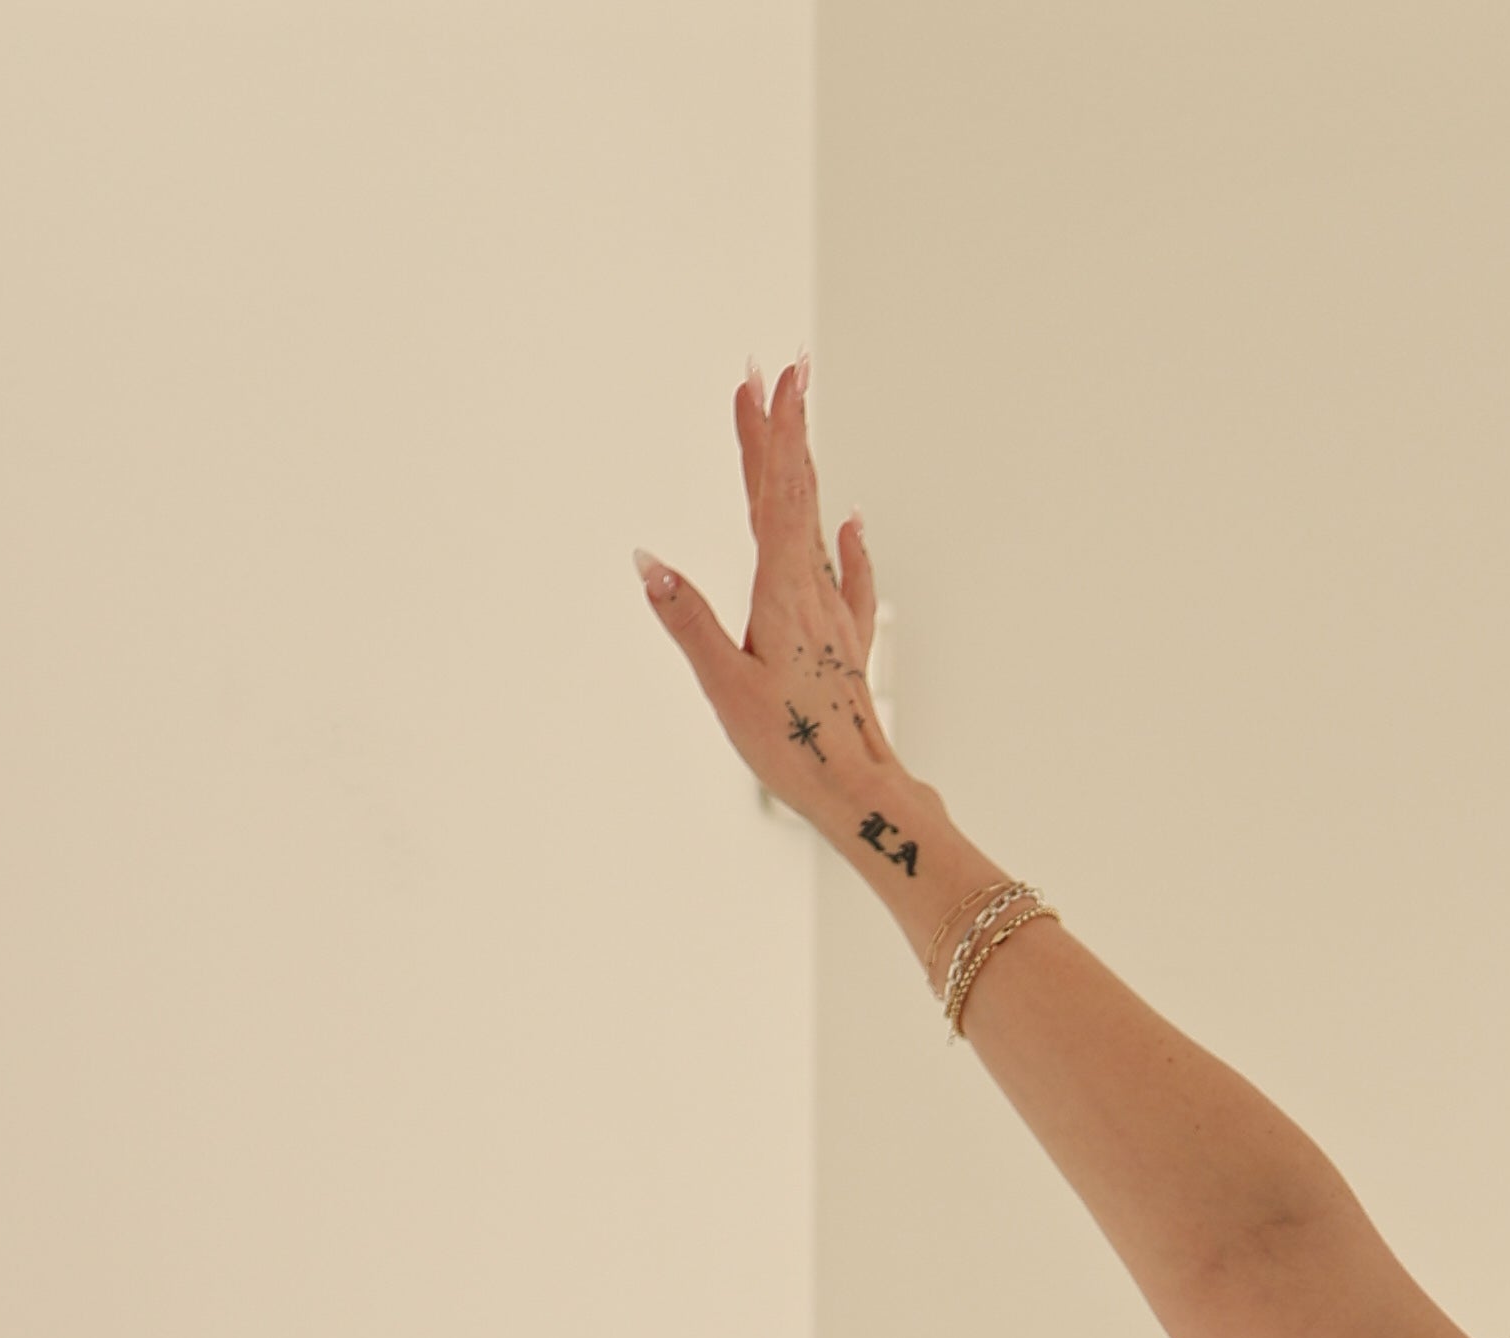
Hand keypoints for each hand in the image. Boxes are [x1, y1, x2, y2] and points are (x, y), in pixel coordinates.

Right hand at [634, 361, 949, 936]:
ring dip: (799, 472)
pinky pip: (846, 577)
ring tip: (789, 425)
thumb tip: (647, 561)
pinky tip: (851, 521)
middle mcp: (812, 591)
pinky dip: (846, 542)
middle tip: (774, 371)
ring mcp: (833, 615)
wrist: (862, 794)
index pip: (776, 494)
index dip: (773, 432)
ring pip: (813, 526)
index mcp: (781, 592)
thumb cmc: (792, 749)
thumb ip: (687, 621)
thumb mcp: (725, 687)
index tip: (774, 377)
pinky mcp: (846, 644)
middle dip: (780, 431)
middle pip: (794, 494)